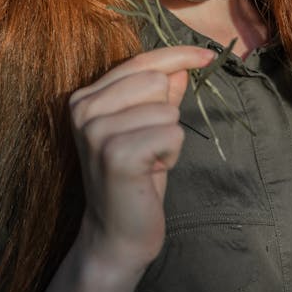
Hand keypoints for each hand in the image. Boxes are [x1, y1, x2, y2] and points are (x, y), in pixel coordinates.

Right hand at [69, 45, 213, 273]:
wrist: (116, 235)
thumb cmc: (136, 178)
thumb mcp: (147, 127)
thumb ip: (160, 94)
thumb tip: (182, 66)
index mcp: (85, 97)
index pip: (140, 62)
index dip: (178, 56)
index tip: (208, 55)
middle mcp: (84, 108)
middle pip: (156, 82)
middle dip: (165, 114)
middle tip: (148, 146)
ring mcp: (96, 131)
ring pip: (167, 110)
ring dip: (168, 138)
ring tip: (148, 161)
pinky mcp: (116, 154)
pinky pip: (172, 134)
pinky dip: (171, 155)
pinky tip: (151, 172)